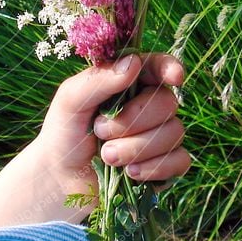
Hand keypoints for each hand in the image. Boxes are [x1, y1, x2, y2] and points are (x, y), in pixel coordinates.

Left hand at [36, 53, 188, 202]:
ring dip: (135, 148)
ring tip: (106, 156)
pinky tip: (129, 173)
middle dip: (133, 120)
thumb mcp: (71, 100)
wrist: (61, 178)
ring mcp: (160, 136)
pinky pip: (179, 160)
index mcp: (127, 82)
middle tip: (100, 131)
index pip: (157, 67)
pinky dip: (153, 168)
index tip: (174, 77)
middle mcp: (148, 106)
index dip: (170, 68)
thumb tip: (133, 62)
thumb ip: (99, 80)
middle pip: (167, 102)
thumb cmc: (64, 133)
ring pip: (173, 133)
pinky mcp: (165, 165)